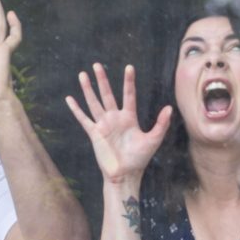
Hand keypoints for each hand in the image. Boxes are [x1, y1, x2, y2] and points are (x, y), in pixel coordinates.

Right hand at [65, 62, 171, 184]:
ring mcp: (103, 125)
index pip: (128, 95)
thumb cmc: (140, 159)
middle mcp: (115, 118)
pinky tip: (69, 99)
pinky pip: (83, 119)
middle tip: (97, 65)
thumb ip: (161, 124)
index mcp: (129, 118)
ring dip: (88, 89)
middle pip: (107, 94)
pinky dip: (76, 109)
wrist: (125, 174)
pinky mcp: (94, 134)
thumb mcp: (154, 140)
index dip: (128, 81)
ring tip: (83, 75)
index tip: (129, 67)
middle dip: (102, 80)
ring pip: (94, 102)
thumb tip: (169, 108)